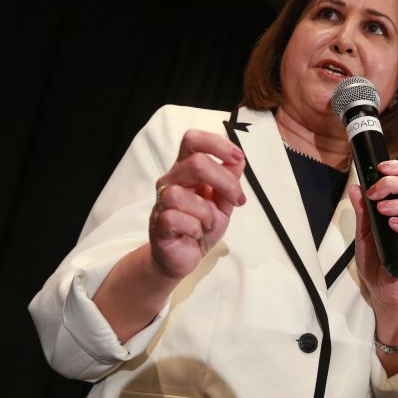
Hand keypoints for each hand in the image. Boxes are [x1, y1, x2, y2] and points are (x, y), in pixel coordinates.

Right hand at [149, 129, 245, 280]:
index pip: (193, 140)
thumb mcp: (223, 203)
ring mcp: (162, 201)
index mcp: (186, 169)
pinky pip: (176, 218)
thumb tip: (238, 160)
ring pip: (183, 195)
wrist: (184, 257)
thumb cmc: (200, 226)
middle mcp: (172, 180)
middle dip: (225, 182)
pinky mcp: (158, 223)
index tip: (238, 158)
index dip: (216, 144)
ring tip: (207, 223)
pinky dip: (194, 228)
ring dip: (206, 213)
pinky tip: (195, 233)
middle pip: (196, 163)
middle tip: (237, 200)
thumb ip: (230, 181)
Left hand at [348, 160, 397, 310]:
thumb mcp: (362, 232)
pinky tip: (393, 225)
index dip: (396, 169)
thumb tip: (356, 188)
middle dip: (394, 183)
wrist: (381, 289)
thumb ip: (361, 211)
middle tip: (376, 191)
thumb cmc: (375, 260)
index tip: (381, 167)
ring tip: (381, 210)